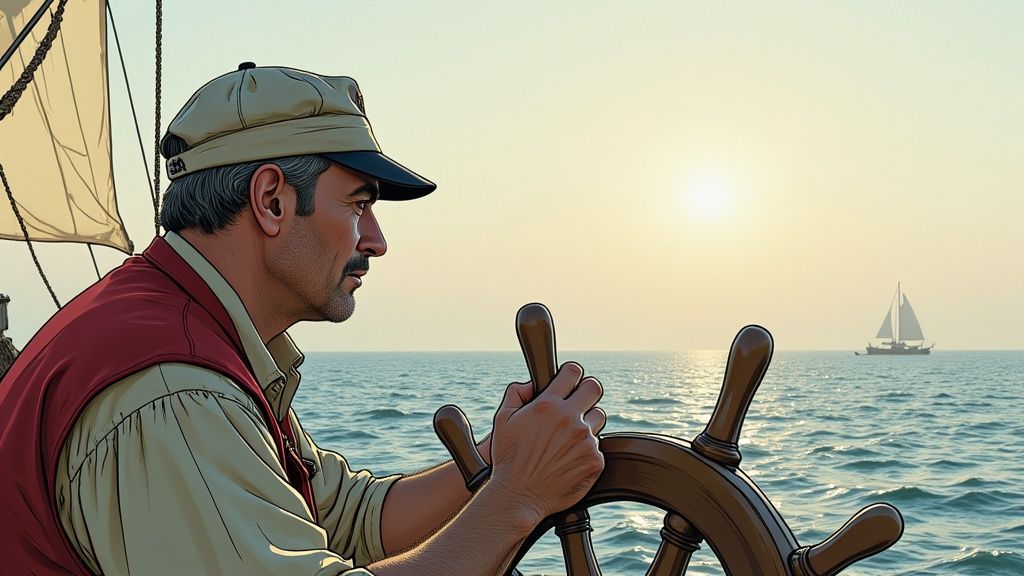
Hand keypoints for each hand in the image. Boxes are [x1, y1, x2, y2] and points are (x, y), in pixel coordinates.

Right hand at [487, 362, 606, 525]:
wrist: (518, 496)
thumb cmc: (508, 459)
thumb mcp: (502, 420)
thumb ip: (515, 394)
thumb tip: (530, 384)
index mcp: (548, 405)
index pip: (572, 372)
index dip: (571, 373)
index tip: (570, 380)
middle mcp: (570, 419)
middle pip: (594, 388)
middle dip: (587, 391)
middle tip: (580, 401)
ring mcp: (585, 440)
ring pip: (599, 418)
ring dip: (588, 423)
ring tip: (570, 436)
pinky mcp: (594, 460)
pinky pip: (598, 446)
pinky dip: (587, 450)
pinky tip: (570, 458)